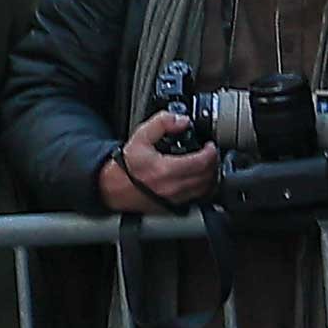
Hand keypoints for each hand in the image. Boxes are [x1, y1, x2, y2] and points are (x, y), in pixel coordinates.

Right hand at [95, 108, 218, 213]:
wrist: (114, 188)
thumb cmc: (125, 165)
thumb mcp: (140, 136)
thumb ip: (161, 123)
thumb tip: (181, 120)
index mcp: (167, 169)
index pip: (202, 162)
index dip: (211, 152)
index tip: (210, 145)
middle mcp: (174, 187)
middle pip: (208, 177)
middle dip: (213, 163)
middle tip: (211, 153)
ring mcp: (176, 199)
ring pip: (206, 190)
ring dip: (211, 177)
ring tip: (207, 165)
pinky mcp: (175, 206)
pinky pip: (198, 198)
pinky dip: (204, 188)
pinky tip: (199, 180)